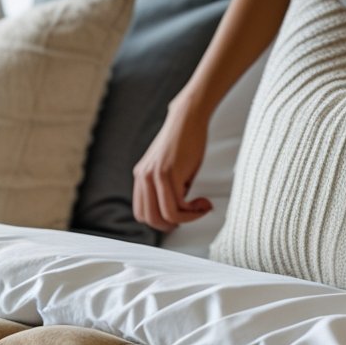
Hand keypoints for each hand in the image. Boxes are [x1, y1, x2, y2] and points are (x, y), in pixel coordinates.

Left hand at [132, 101, 212, 233]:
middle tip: (190, 217)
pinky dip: (194, 210)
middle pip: (151, 220)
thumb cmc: (185, 143)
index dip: (160, 222)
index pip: (142, 213)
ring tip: (201, 208)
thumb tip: (177, 213)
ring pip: (166, 216)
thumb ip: (168, 189)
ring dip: (187, 219)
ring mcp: (154, 176)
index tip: (179, 217)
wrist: (189, 119)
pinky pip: (178, 206)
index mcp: (141, 178)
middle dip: (173, 225)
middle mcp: (143, 178)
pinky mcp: (168, 174)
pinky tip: (204, 202)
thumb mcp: (170, 170)